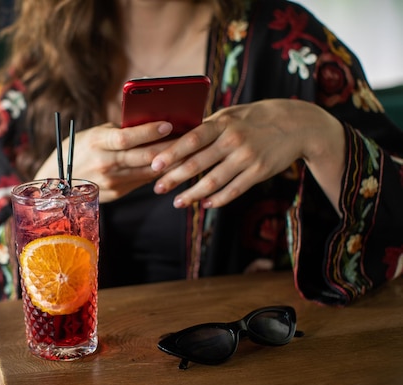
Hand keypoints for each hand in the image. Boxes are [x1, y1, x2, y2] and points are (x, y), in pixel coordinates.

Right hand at [34, 121, 174, 202]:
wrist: (60, 181)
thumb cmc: (81, 149)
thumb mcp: (95, 134)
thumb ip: (120, 131)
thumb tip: (151, 123)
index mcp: (96, 143)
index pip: (125, 138)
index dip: (148, 131)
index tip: (169, 124)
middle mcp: (104, 164)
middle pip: (142, 156)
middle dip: (169, 147)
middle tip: (190, 136)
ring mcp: (111, 182)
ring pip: (148, 171)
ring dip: (170, 161)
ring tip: (188, 150)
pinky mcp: (117, 193)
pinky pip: (143, 181)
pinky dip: (159, 172)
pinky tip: (174, 164)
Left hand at [150, 99, 344, 210]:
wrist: (297, 124)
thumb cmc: (255, 118)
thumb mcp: (231, 114)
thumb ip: (207, 126)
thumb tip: (175, 138)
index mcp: (222, 123)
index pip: (191, 139)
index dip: (171, 153)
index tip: (153, 164)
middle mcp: (233, 140)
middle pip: (198, 163)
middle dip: (174, 177)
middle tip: (157, 188)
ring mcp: (246, 157)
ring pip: (213, 181)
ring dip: (193, 194)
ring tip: (177, 202)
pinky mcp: (258, 172)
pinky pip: (233, 190)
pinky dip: (217, 199)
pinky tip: (204, 204)